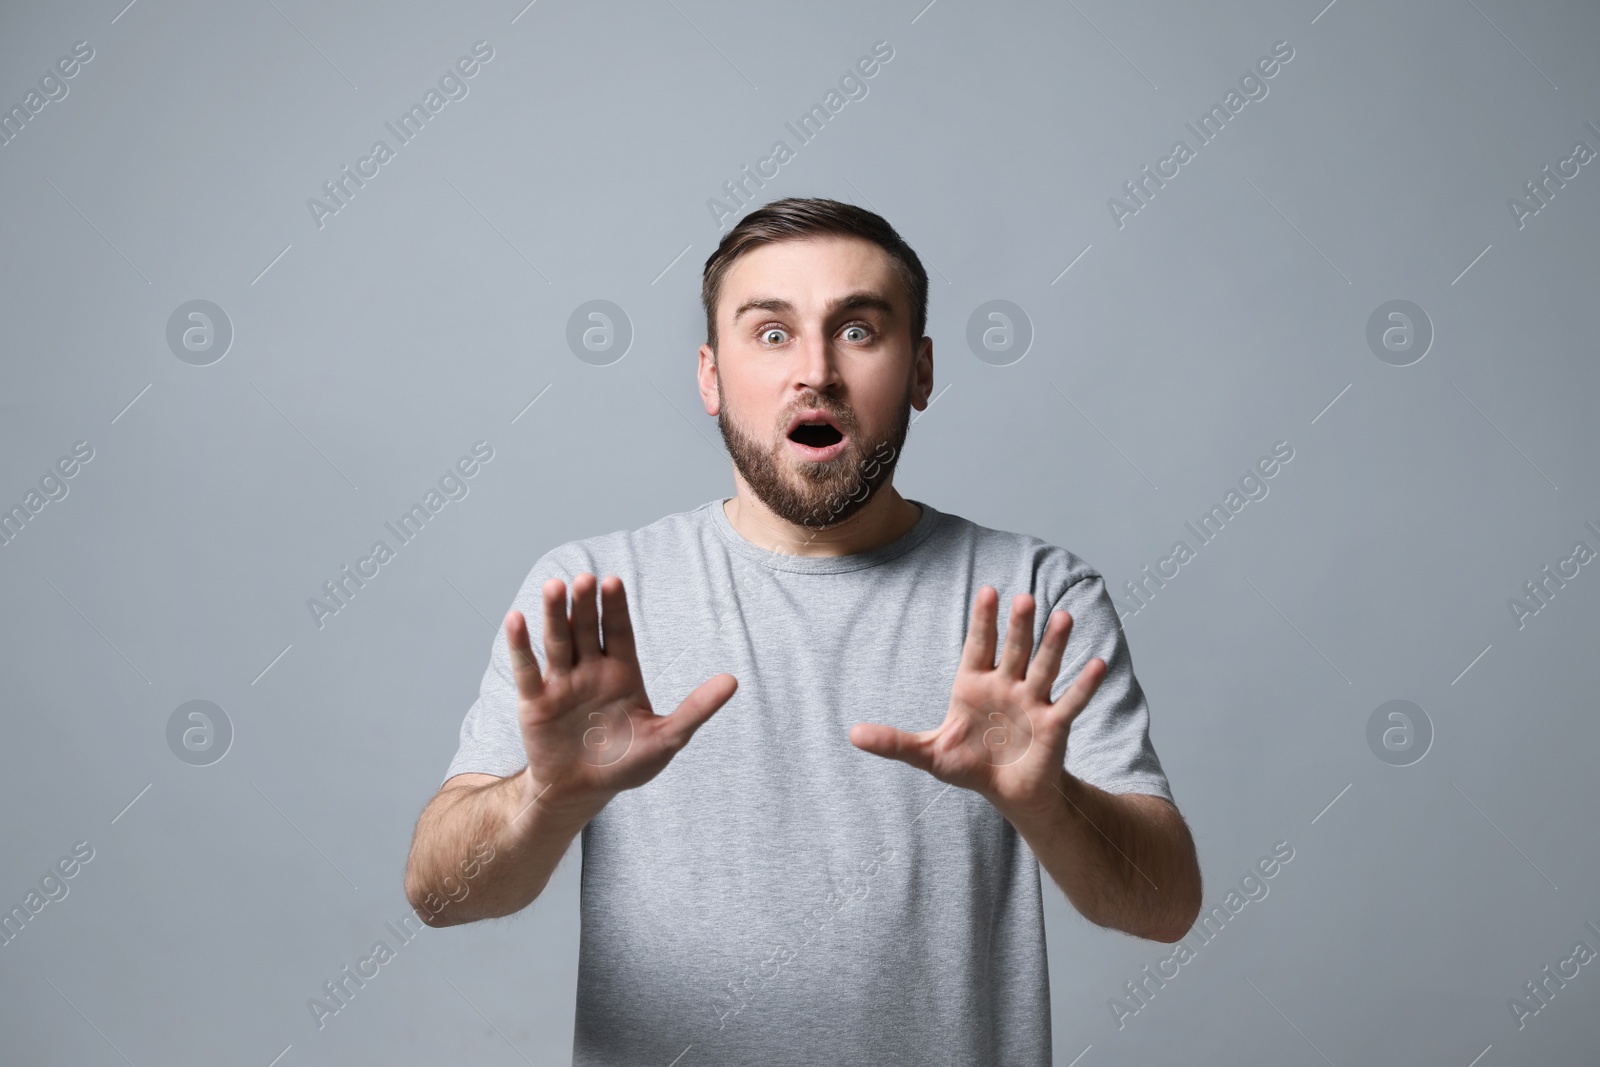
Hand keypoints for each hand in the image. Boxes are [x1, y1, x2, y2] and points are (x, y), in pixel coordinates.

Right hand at [508, 573, 737, 823]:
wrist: (582, 792)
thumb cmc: (626, 764)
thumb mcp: (667, 738)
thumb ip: (697, 708)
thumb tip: (734, 680)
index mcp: (621, 672)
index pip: (618, 632)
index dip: (615, 608)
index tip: (612, 582)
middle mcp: (590, 669)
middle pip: (587, 629)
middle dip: (586, 605)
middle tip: (585, 579)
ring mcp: (562, 682)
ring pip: (558, 641)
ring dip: (555, 615)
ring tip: (554, 587)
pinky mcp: (535, 700)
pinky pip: (528, 669)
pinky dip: (520, 645)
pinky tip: (517, 619)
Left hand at [849, 586, 1102, 817]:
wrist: (1007, 792)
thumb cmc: (970, 765)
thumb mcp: (929, 754)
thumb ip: (894, 742)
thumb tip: (852, 734)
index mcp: (975, 684)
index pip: (979, 646)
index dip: (984, 621)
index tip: (988, 592)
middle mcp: (1007, 686)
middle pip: (1013, 650)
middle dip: (1018, 627)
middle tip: (1023, 598)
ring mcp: (1032, 702)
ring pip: (1044, 667)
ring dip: (1054, 645)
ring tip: (1064, 617)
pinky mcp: (1054, 725)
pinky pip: (1070, 701)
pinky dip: (1084, 685)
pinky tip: (1097, 663)